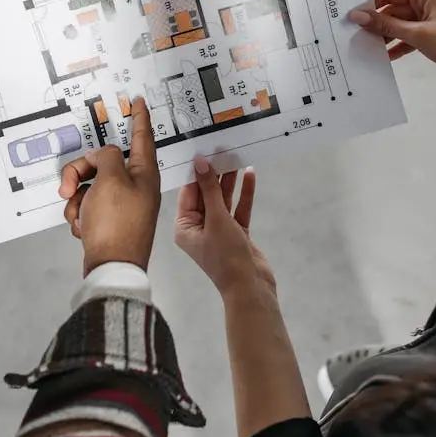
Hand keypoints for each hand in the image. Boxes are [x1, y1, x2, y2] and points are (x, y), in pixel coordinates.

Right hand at [59, 96, 160, 274]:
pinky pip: (88, 206)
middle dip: (81, 172)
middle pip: (104, 162)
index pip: (142, 137)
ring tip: (79, 216)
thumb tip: (103, 157)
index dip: (139, 117)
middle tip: (68, 187)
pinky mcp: (109, 221)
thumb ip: (107, 157)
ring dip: (77, 198)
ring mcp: (122, 205)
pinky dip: (80, 214)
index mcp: (144, 174)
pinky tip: (83, 228)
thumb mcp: (111, 179)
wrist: (110, 267)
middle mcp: (136, 187)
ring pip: (90, 185)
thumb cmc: (116, 223)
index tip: (139, 101)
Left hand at [174, 157, 274, 298]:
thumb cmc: (226, 255)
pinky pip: (238, 209)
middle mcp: (198, 227)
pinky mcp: (237, 234)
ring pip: (223, 200)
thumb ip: (210, 189)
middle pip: (206, 194)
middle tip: (222, 149)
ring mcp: (219, 231)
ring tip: (236, 157)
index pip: (188, 193)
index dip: (196, 172)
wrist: (250, 287)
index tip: (202, 149)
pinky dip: (244, 194)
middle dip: (214, 174)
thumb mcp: (216, 219)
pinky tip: (250, 175)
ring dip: (230, 181)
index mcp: (184, 227)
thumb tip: (200, 162)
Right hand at [347, 0, 435, 86]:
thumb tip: (358, 16)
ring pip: (399, 24)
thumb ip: (387, 25)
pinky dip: (399, 44)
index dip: (369, 5)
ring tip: (367, 49)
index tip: (351, 19)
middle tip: (355, 38)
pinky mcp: (433, 31)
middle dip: (376, 24)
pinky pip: (409, 35)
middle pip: (393, 9)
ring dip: (386, 36)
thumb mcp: (418, 35)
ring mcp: (431, 16)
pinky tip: (385, 57)